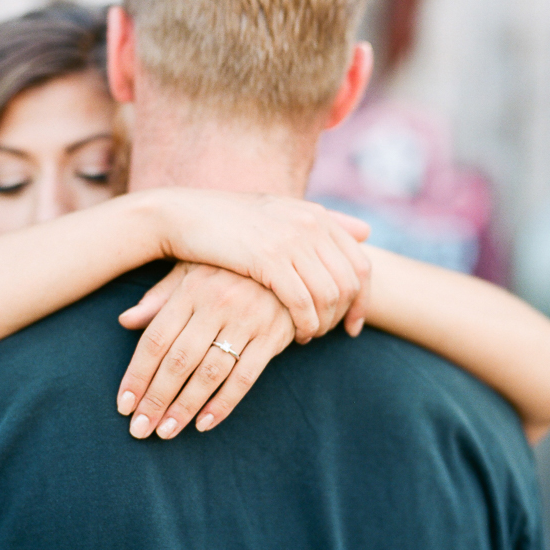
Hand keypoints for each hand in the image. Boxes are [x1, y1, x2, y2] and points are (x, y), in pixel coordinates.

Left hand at [117, 264, 294, 438]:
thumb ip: (160, 299)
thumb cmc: (229, 269)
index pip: (156, 339)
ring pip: (209, 373)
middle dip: (156, 399)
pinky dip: (223, 403)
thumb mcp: (192, 273)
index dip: (137, 375)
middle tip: (140, 428)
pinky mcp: (272, 335)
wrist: (287, 257)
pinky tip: (204, 423)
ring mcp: (247, 320)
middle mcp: (217, 303)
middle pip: (179, 361)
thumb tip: (124, 321)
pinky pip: (245, 377)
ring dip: (185, 407)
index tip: (124, 404)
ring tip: (166, 431)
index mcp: (191, 289)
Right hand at [152, 190, 370, 341]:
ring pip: (328, 295)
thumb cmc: (229, 220)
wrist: (184, 215)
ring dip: (323, 323)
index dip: (363, 300)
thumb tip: (366, 231)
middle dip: (344, 316)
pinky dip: (304, 324)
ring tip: (308, 336)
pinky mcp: (268, 258)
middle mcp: (311, 224)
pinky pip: (302, 302)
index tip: (353, 326)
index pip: (360, 264)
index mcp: (317, 215)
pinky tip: (295, 336)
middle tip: (329, 336)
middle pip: (350, 283)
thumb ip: (323, 221)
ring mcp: (291, 240)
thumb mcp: (279, 213)